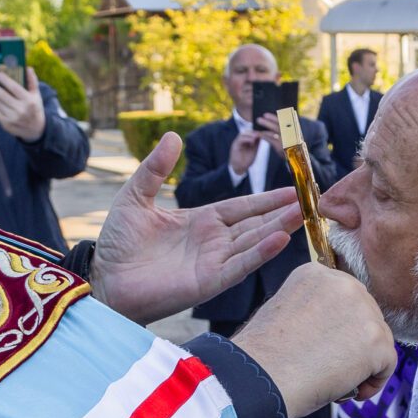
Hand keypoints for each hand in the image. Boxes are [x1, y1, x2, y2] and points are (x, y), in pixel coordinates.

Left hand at [0, 69, 47, 141]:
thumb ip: (32, 81)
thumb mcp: (36, 95)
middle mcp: (21, 110)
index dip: (4, 80)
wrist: (35, 129)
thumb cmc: (34, 107)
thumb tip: (28, 68)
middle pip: (2, 95)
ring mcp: (13, 118)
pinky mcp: (6, 124)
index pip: (14, 88)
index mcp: (29, 101)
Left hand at [90, 133, 300, 323]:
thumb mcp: (136, 196)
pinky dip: (260, 253)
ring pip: (254, 242)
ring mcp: (213, 262)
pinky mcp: (208, 282)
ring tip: (304, 214)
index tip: (294, 188)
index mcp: (201, 221)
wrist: (105, 278)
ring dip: (279, 228)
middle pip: (256, 223)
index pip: (243, 207)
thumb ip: (155, 168)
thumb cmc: (118, 243)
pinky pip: (240, 266)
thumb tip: (172, 136)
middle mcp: (213, 242)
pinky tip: (280, 239)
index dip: (267, 198)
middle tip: (312, 199)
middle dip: (283, 212)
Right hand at [227, 124, 264, 177]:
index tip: (263, 132)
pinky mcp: (234, 146)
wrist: (240, 168)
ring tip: (256, 136)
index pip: (250, 132)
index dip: (256, 131)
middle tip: (260, 133)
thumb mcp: (253, 150)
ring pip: (242, 134)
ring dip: (250, 134)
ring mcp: (236, 143)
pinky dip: (246, 139)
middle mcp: (240, 140)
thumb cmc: (246, 160)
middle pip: (246, 132)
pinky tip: (252, 141)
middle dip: (253, 132)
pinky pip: (240, 140)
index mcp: (244, 141)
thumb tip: (262, 136)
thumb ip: (256, 143)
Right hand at [230, 263, 397, 413]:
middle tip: (329, 366)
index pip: (345, 300)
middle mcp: (344, 284)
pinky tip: (346, 390)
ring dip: (362, 364)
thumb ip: (315, 311)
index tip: (322, 347)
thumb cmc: (263, 356)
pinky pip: (387, 365)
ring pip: (379, 341)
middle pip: (367, 317)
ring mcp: (364, 312)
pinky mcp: (377, 341)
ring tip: (334, 380)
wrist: (260, 376)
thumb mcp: (285, 312)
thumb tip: (337, 330)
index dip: (338, 328)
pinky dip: (372, 383)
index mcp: (316, 274)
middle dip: (353, 344)